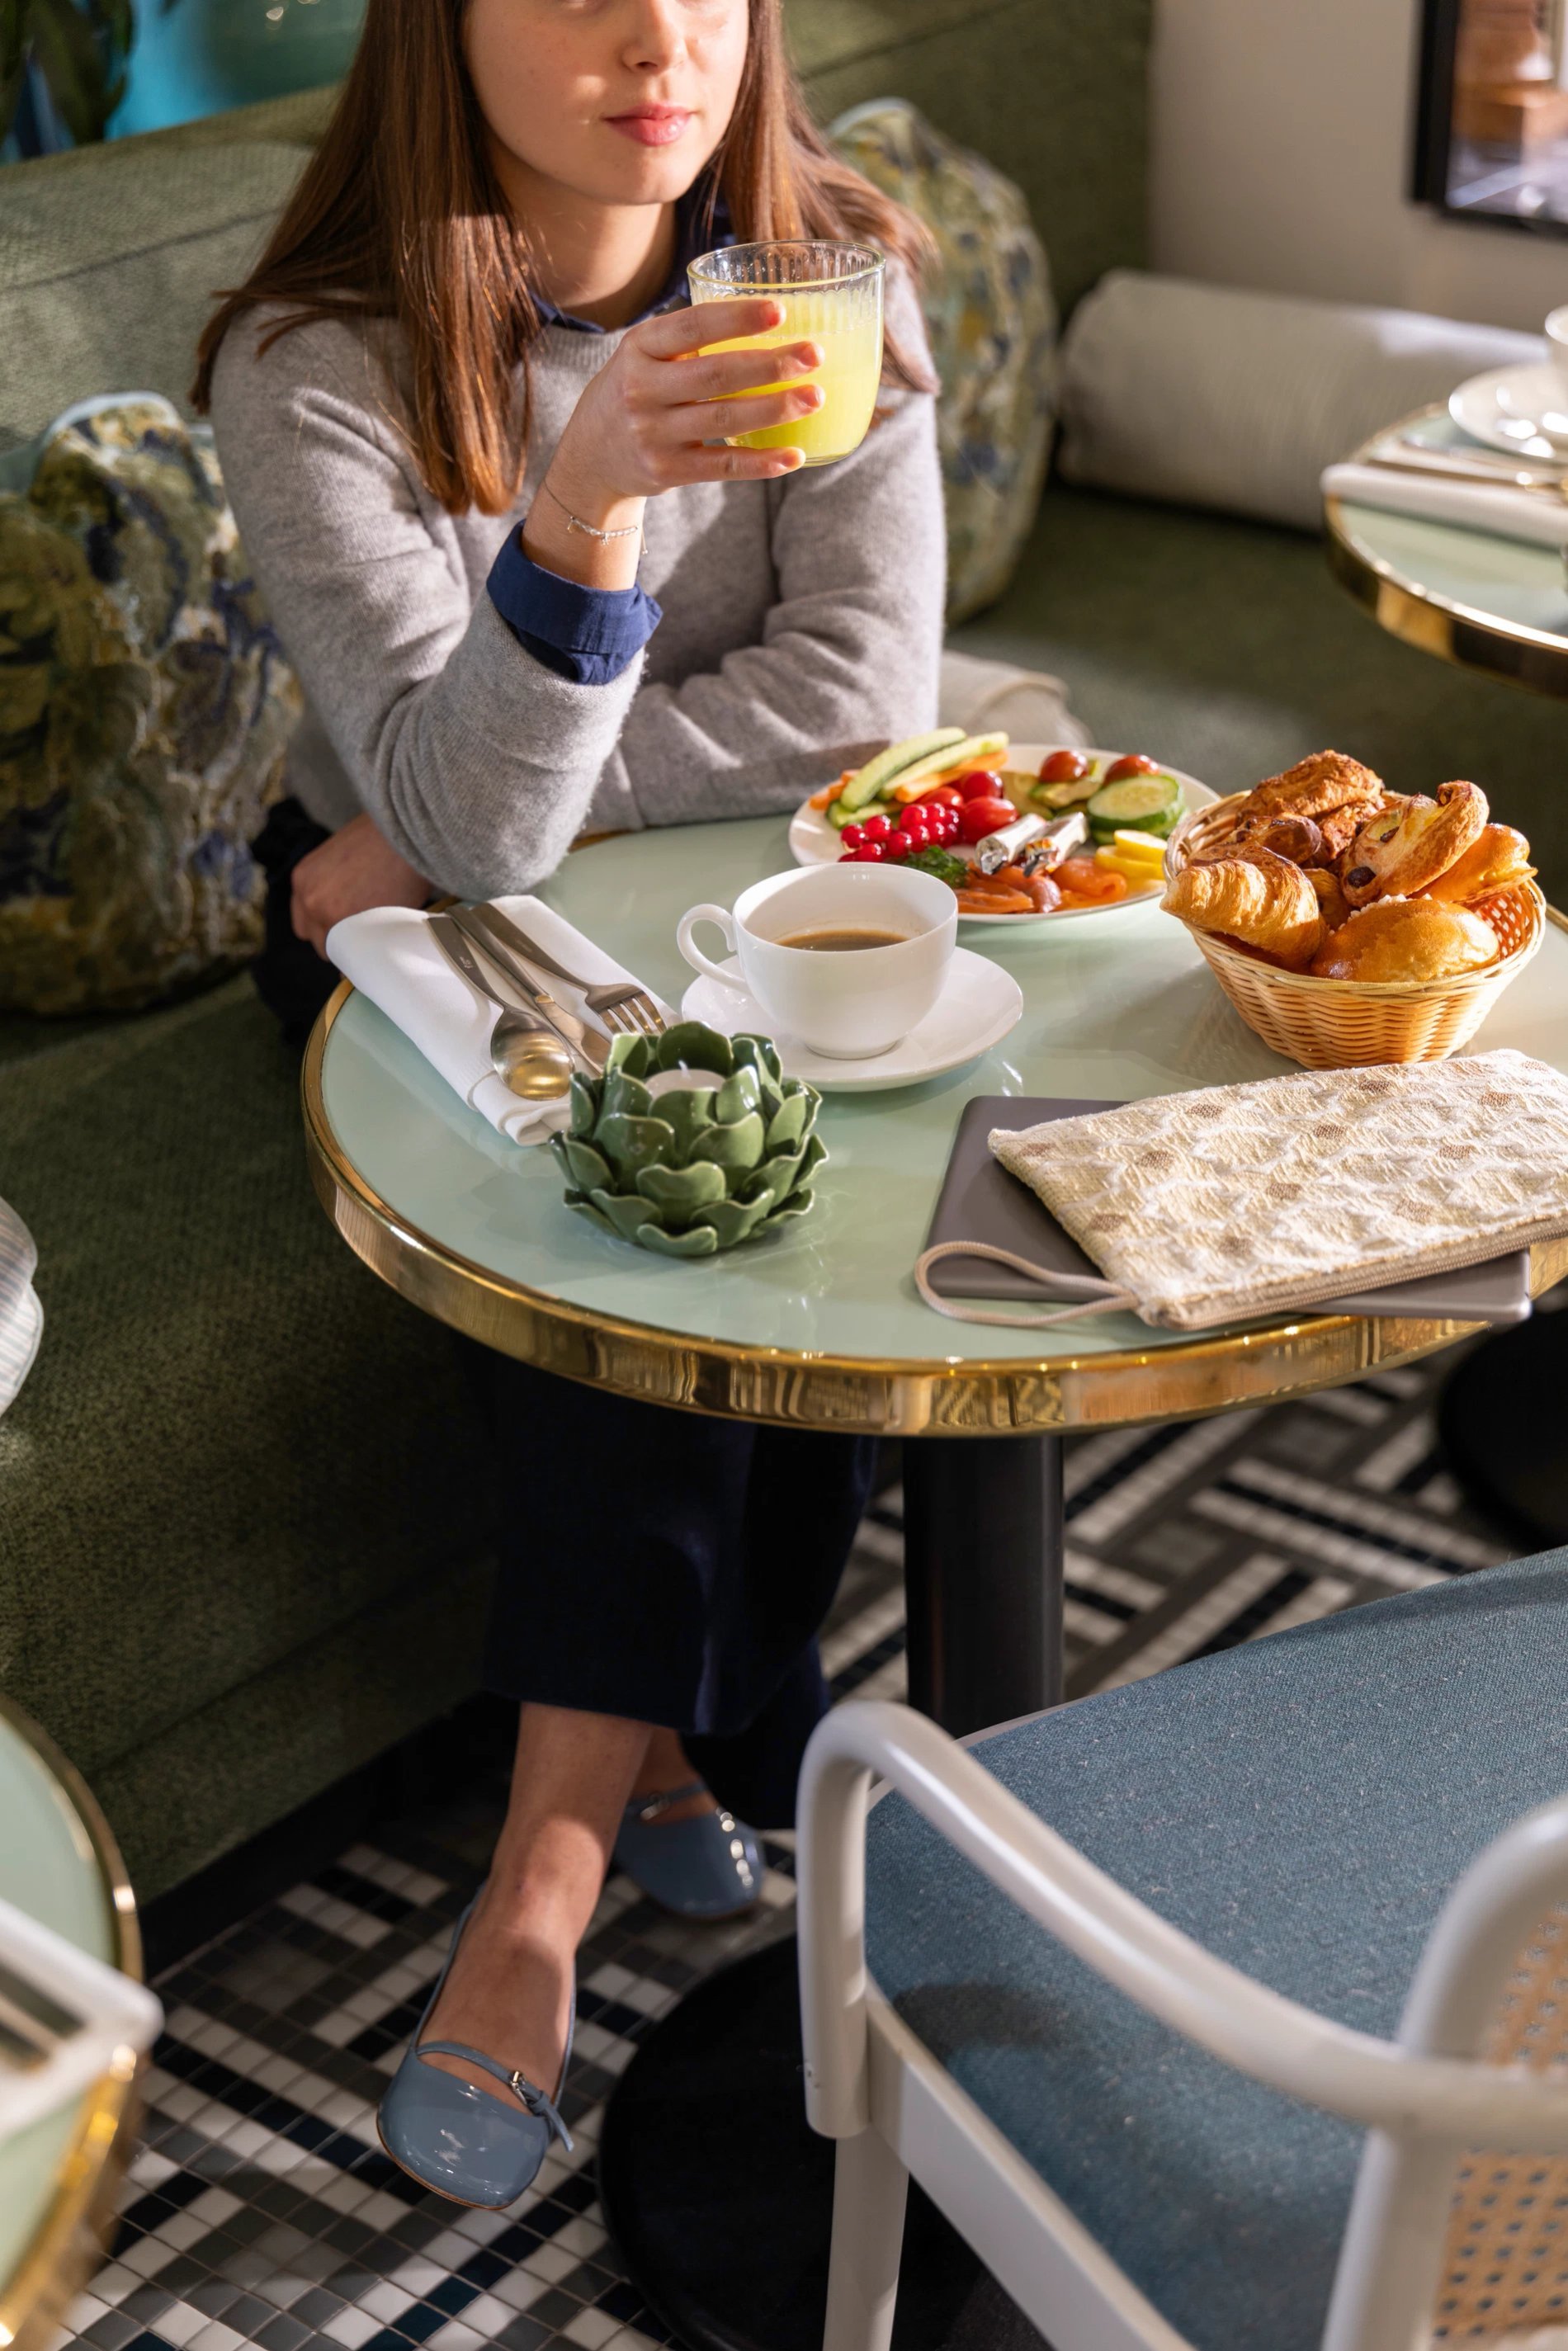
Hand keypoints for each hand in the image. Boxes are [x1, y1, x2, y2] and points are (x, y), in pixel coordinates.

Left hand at [290, 812, 430, 957]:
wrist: (405, 828)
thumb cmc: (383, 836)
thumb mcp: (340, 856)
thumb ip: (334, 884)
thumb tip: (347, 905)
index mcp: (303, 879)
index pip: (305, 922)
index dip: (326, 928)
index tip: (344, 929)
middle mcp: (309, 899)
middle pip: (318, 941)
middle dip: (340, 942)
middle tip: (365, 935)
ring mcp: (329, 916)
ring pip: (339, 953)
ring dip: (356, 950)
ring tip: (378, 939)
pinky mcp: (353, 928)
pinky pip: (357, 957)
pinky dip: (370, 955)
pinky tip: (385, 945)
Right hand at [526, 297, 822, 589]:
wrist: (590, 454)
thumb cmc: (637, 390)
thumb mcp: (644, 354)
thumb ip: (689, 338)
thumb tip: (772, 318)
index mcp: (640, 347)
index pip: (692, 326)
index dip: (737, 318)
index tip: (780, 312)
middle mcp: (642, 389)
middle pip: (716, 374)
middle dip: (770, 363)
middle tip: (814, 354)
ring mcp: (653, 434)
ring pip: (724, 420)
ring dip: (775, 409)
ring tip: (814, 397)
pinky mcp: (666, 471)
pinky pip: (722, 467)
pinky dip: (761, 463)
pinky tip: (793, 455)